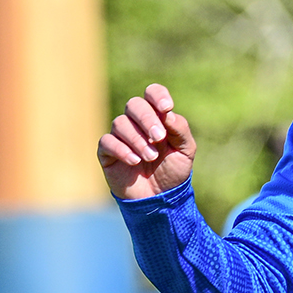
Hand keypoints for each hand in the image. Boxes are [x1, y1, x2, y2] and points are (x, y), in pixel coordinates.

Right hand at [97, 83, 196, 199]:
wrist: (160, 199)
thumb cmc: (173, 172)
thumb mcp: (185, 151)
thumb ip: (180, 130)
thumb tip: (168, 113)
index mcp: (157, 117)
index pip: (152, 93)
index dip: (157, 95)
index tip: (166, 108)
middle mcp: (136, 122)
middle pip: (134, 104)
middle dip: (147, 119)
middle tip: (158, 138)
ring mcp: (120, 136)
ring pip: (120, 123)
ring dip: (137, 139)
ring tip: (150, 157)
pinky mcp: (107, 152)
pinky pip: (107, 141)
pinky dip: (121, 149)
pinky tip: (134, 161)